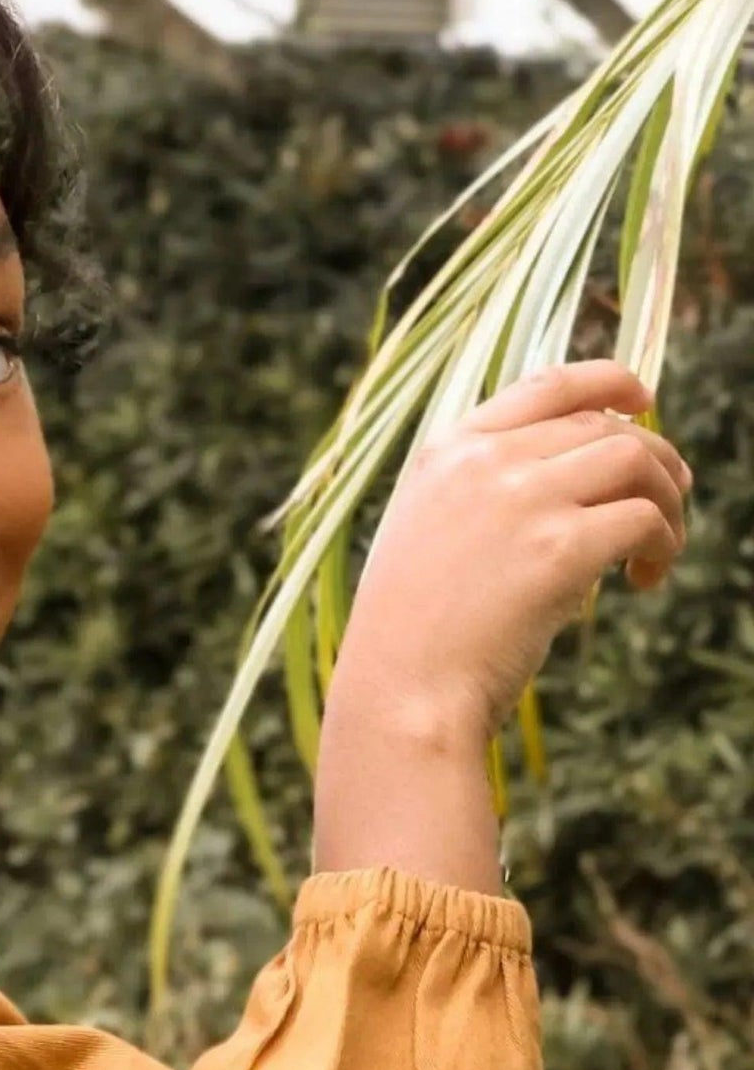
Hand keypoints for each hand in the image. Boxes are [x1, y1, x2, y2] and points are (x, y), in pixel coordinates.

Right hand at [312, 361, 689, 893]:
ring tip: (657, 549)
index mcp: (445, 451)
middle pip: (604, 425)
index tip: (642, 400)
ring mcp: (522, 498)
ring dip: (668, 500)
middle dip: (654, 459)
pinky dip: (663, 545)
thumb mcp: (424, 531)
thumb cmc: (412, 630)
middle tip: (666, 504)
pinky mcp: (560, 547)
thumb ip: (478, 490)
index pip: (546, 384)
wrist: (402, 688)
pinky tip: (642, 581)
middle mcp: (484, 460)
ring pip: (637, 459)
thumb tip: (568, 473)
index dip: (607, 381)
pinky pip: (645, 519)